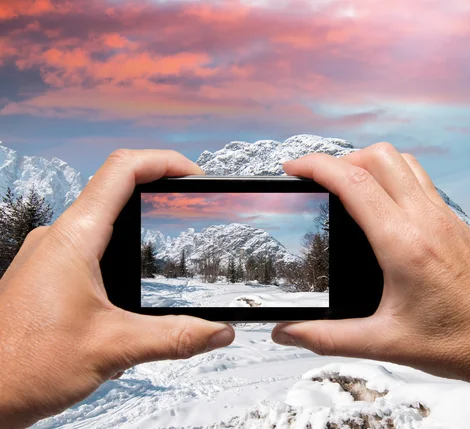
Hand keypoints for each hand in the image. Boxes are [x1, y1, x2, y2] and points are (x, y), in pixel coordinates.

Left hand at [0, 150, 234, 427]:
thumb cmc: (22, 365)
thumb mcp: (114, 348)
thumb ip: (175, 337)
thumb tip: (219, 331)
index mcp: (74, 238)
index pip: (123, 170)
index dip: (165, 162)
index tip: (195, 175)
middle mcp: (58, 238)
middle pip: (115, 190)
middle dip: (159, 193)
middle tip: (191, 207)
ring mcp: (48, 255)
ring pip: (102, 221)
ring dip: (138, 226)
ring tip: (169, 244)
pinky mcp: (45, 275)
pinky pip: (87, 247)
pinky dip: (119, 253)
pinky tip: (132, 286)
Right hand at [271, 143, 469, 427]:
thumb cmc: (460, 343)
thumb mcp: (384, 343)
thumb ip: (326, 337)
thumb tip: (287, 332)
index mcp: (405, 244)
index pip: (353, 182)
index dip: (316, 166)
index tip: (293, 168)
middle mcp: (426, 220)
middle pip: (379, 156)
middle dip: (341, 158)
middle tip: (318, 181)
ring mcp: (445, 217)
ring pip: (403, 162)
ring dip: (370, 163)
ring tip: (347, 187)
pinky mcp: (455, 223)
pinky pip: (420, 180)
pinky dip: (393, 177)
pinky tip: (382, 207)